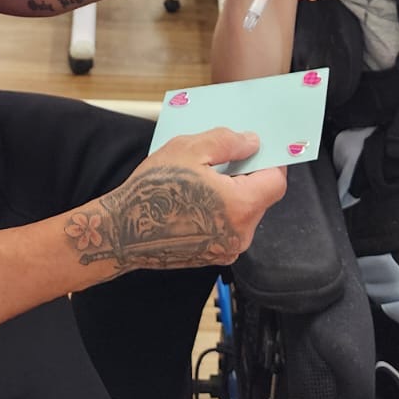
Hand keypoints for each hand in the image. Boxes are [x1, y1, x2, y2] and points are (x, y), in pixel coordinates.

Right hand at [69, 129, 287, 270]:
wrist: (121, 232)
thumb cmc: (152, 190)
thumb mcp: (189, 149)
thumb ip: (227, 142)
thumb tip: (252, 142)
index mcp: (241, 206)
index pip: (276, 181)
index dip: (270, 161)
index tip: (257, 149)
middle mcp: (241, 234)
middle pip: (262, 197)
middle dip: (248, 175)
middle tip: (223, 158)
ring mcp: (227, 250)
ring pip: (245, 213)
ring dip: (233, 193)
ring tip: (203, 179)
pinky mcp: (214, 257)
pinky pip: (229, 227)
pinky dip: (221, 211)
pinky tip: (196, 199)